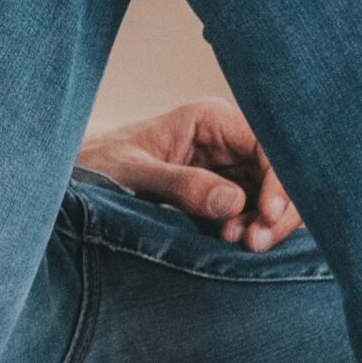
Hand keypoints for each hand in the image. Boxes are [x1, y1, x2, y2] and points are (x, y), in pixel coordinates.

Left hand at [79, 99, 303, 251]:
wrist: (80, 181)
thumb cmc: (100, 166)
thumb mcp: (132, 173)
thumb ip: (180, 185)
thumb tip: (233, 202)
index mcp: (211, 120)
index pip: (267, 144)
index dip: (278, 179)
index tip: (266, 215)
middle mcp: (228, 141)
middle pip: (280, 171)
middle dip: (277, 208)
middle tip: (255, 243)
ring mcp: (231, 168)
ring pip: (274, 195)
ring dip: (266, 223)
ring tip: (236, 242)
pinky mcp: (226, 195)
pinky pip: (256, 212)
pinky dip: (253, 229)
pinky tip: (230, 240)